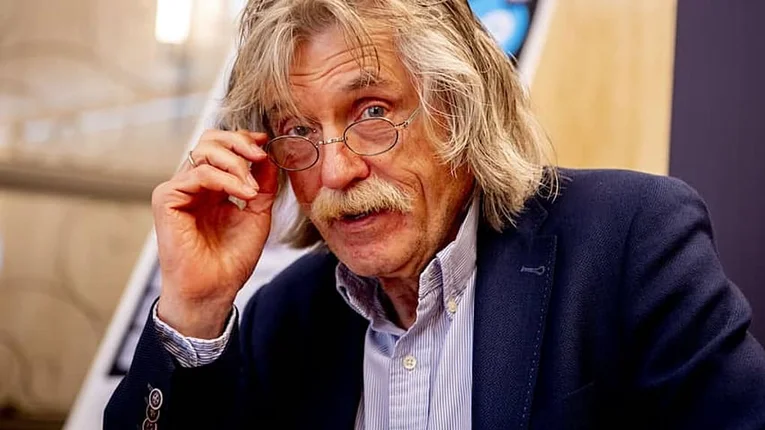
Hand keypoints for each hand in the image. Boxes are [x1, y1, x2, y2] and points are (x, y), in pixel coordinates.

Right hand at [152, 130, 277, 337]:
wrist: (214, 289)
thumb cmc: (231, 258)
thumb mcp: (257, 214)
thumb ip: (262, 184)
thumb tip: (269, 155)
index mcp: (212, 186)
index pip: (221, 146)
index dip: (242, 139)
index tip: (264, 143)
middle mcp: (193, 184)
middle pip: (209, 140)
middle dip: (238, 142)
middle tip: (260, 156)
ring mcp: (178, 190)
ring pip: (203, 152)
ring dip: (236, 164)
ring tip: (252, 189)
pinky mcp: (167, 199)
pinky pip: (198, 174)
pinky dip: (225, 179)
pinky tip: (243, 194)